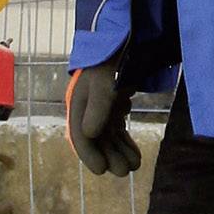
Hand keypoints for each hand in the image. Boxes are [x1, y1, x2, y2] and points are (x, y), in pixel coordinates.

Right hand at [65, 60, 141, 177]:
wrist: (123, 42)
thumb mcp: (103, 82)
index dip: (89, 154)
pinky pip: (117, 129)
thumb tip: (88, 134)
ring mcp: (101, 108)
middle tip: (124, 172)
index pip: (80, 135)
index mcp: (78, 104)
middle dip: (109, 156)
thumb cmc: (110, 62)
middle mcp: (87, 109)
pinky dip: (125, 141)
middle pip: (96, 140)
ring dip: (119, 151)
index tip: (101, 170)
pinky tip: (134, 153)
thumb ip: (97, 106)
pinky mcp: (115, 106)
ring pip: (108, 137)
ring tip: (134, 165)